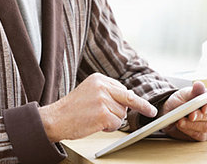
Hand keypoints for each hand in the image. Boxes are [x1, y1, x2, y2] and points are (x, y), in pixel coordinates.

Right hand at [38, 73, 157, 141]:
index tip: (147, 106)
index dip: (132, 100)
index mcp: (98, 79)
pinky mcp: (103, 113)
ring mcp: (103, 99)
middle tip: (151, 112)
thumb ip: (107, 92)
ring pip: (121, 113)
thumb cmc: (71, 109)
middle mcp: (102, 86)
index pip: (122, 88)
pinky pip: (117, 123)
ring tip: (96, 119)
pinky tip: (97, 125)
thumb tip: (128, 96)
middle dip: (141, 106)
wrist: (55, 119)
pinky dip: (110, 127)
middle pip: (128, 98)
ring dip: (113, 120)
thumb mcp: (89, 92)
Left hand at [161, 81, 206, 140]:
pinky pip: (199, 136)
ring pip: (206, 128)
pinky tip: (181, 126)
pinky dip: (189, 130)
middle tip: (190, 115)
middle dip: (199, 116)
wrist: (173, 112)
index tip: (204, 108)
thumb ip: (194, 91)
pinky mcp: (204, 135)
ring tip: (180, 121)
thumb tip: (199, 85)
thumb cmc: (182, 100)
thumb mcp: (186, 93)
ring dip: (192, 125)